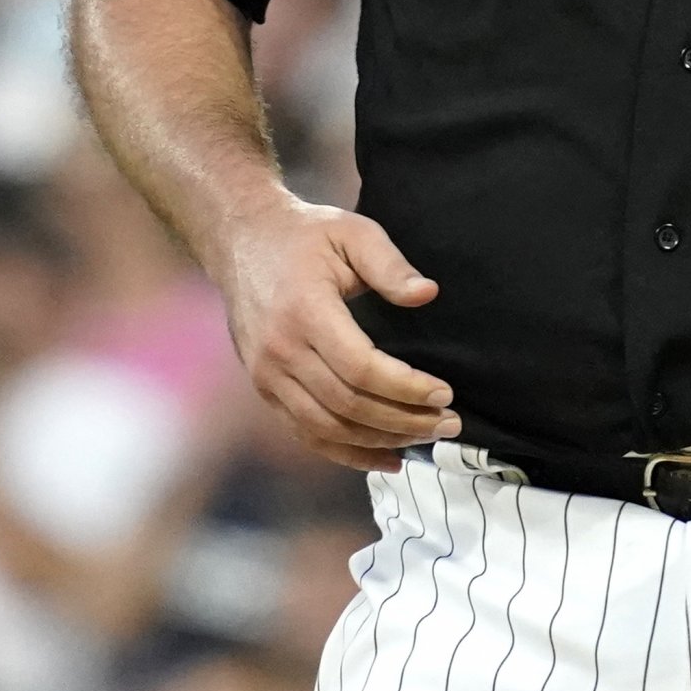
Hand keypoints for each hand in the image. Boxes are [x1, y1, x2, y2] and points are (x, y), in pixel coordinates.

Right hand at [215, 199, 457, 472]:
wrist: (241, 241)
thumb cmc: (306, 235)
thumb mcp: (353, 232)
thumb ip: (390, 264)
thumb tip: (427, 294)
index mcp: (305, 311)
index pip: (361, 368)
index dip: (406, 388)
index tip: (445, 393)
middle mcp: (279, 351)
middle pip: (347, 405)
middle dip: (403, 421)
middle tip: (449, 423)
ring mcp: (266, 375)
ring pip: (326, 428)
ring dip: (380, 442)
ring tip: (426, 439)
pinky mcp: (263, 388)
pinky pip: (305, 433)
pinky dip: (346, 453)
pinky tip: (386, 458)